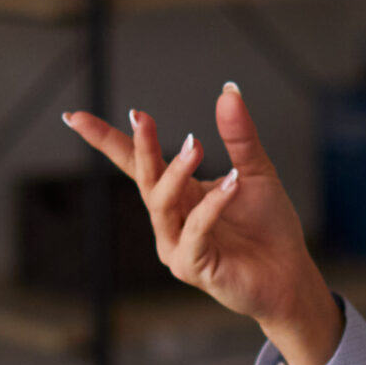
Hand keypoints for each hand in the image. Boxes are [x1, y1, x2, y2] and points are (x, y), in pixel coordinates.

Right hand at [61, 84, 343, 364]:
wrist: (290, 275)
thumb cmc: (268, 228)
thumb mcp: (254, 171)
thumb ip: (239, 136)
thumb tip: (228, 90)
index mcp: (178, 195)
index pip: (134, 162)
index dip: (106, 139)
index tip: (74, 117)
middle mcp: (169, 220)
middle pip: (142, 178)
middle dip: (139, 146)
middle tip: (140, 116)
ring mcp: (175, 245)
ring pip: (161, 203)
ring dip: (176, 172)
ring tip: (196, 145)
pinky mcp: (192, 267)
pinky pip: (195, 230)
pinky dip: (212, 204)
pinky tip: (233, 183)